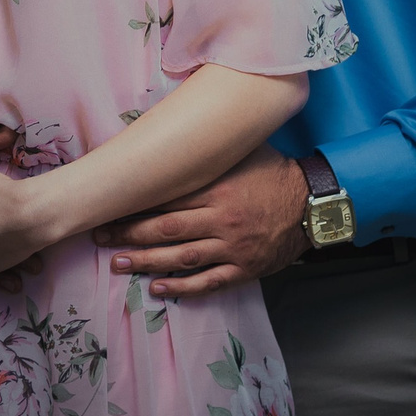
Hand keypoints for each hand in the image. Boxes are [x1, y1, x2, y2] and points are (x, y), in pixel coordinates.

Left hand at [90, 144, 308, 295]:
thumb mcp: (242, 150)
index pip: (167, 197)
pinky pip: (210, 281)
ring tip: (118, 264)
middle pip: (166, 229)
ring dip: (147, 262)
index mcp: (217, 188)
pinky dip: (183, 287)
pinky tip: (158, 289)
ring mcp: (234, 246)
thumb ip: (209, 147)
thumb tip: (173, 126)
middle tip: (101, 237)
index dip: (135, 203)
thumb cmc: (274, 172)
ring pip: (183, 258)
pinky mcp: (246, 268)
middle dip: (129, 234)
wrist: (315, 203)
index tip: (109, 205)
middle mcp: (222, 219)